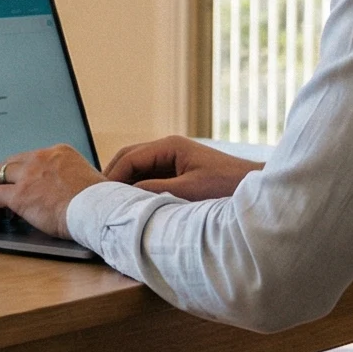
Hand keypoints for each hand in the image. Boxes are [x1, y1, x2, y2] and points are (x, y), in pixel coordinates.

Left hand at [0, 144, 103, 236]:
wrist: (97, 210)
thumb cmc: (99, 201)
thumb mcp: (87, 177)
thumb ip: (72, 178)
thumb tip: (66, 191)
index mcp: (59, 152)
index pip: (32, 158)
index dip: (25, 173)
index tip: (25, 185)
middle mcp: (41, 158)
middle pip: (12, 162)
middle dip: (6, 177)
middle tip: (5, 192)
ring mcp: (28, 175)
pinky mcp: (20, 195)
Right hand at [104, 136, 261, 200]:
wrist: (254, 190)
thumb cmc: (226, 186)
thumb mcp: (187, 191)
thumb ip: (154, 191)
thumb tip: (126, 196)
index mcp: (169, 146)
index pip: (129, 157)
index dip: (112, 177)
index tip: (99, 196)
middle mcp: (168, 148)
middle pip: (129, 158)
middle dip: (113, 177)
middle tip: (98, 199)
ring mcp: (173, 159)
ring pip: (137, 168)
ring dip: (125, 183)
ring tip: (111, 204)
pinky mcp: (178, 171)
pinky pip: (150, 177)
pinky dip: (138, 188)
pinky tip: (132, 204)